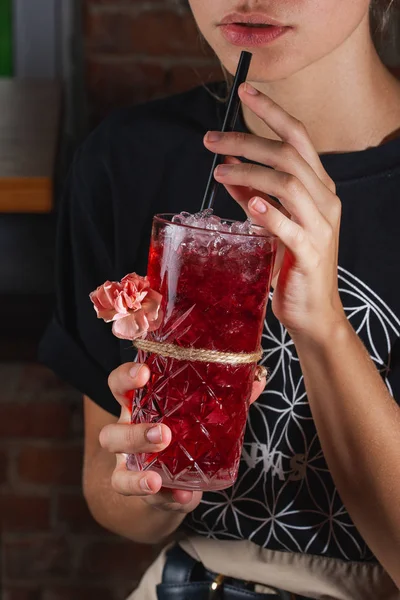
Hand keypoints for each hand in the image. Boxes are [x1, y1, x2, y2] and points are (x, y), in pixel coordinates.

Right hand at [100, 361, 266, 511]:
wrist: (165, 482)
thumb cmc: (183, 435)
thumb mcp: (198, 416)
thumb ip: (226, 399)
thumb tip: (259, 378)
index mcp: (139, 405)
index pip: (120, 385)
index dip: (126, 377)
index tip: (143, 373)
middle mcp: (125, 432)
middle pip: (111, 430)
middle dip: (134, 432)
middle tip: (164, 433)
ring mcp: (126, 463)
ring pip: (117, 469)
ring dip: (138, 471)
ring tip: (157, 476)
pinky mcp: (135, 489)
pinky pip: (138, 496)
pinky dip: (161, 498)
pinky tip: (180, 498)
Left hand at [204, 82, 346, 341]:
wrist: (313, 311)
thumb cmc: (291, 265)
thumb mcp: (270, 223)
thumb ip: (252, 195)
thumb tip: (226, 169)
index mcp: (319, 187)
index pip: (297, 138)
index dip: (271, 112)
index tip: (244, 92)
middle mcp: (326, 200)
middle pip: (289, 155)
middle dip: (247, 141)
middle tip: (211, 141)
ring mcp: (322, 226)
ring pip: (289, 183)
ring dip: (250, 172)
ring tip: (218, 171)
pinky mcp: (311, 252)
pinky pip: (291, 227)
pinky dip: (269, 213)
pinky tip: (248, 203)